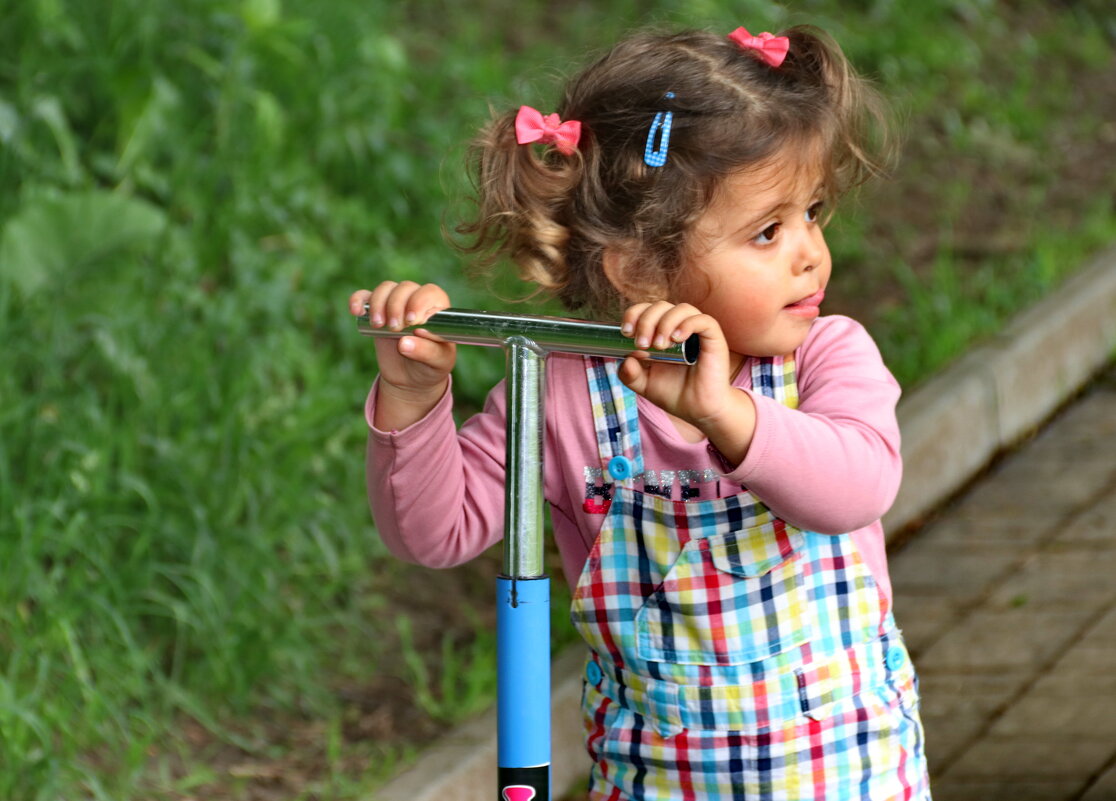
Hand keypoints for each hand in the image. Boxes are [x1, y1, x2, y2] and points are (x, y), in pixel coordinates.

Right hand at [349, 282, 455, 427]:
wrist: (411, 378)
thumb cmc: (431, 366)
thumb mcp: (437, 362)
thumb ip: (426, 352)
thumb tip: (404, 342)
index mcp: (437, 309)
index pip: (429, 293)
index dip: (418, 302)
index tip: (411, 321)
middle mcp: (417, 302)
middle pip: (405, 288)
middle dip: (397, 306)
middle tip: (395, 329)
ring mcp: (395, 305)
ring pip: (386, 288)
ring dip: (379, 303)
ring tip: (378, 325)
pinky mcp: (377, 312)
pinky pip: (365, 297)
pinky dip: (358, 300)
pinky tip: (356, 311)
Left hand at [619, 301, 755, 462]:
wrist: (698, 410)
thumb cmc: (673, 393)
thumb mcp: (643, 384)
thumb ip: (629, 374)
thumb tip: (626, 360)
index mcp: (661, 331)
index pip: (646, 309)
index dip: (634, 314)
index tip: (626, 332)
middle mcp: (679, 326)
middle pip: (661, 306)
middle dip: (647, 321)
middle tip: (642, 344)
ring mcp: (697, 331)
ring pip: (682, 308)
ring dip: (665, 323)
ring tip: (659, 346)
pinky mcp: (713, 338)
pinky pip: (703, 320)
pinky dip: (687, 324)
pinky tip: (677, 339)